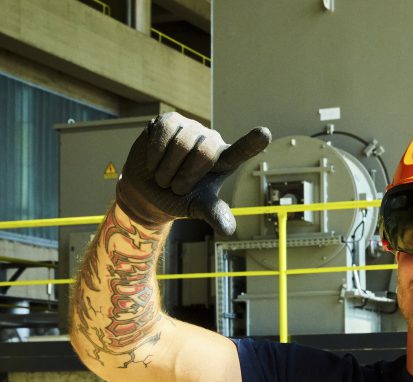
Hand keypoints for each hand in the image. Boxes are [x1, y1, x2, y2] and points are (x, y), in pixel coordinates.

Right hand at [116, 112, 270, 234]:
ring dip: (167, 168)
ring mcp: (192, 128)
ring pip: (181, 143)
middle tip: (175, 187)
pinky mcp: (170, 120)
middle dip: (185, 176)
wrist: (147, 190)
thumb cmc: (178, 197)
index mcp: (224, 160)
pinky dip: (155, 154)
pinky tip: (153, 163)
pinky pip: (164, 132)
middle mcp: (212, 140)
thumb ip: (214, 212)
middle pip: (204, 152)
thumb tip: (228, 229)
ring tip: (164, 177)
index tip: (264, 133)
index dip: (252, 143)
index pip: (241, 151)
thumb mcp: (198, 206)